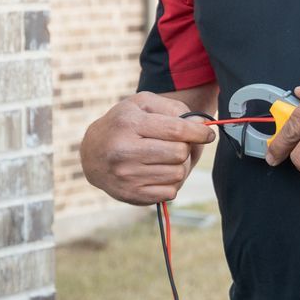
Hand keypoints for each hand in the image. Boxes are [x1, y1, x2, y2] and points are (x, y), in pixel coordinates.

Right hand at [81, 93, 215, 205]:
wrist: (91, 155)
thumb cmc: (123, 125)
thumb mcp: (141, 105)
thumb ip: (173, 109)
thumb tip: (201, 126)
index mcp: (128, 124)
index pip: (176, 130)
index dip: (199, 132)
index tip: (207, 134)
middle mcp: (124, 151)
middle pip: (180, 153)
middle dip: (184, 148)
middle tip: (175, 145)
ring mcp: (127, 176)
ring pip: (177, 174)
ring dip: (178, 166)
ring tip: (164, 159)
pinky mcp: (131, 195)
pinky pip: (170, 192)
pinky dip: (170, 183)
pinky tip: (157, 174)